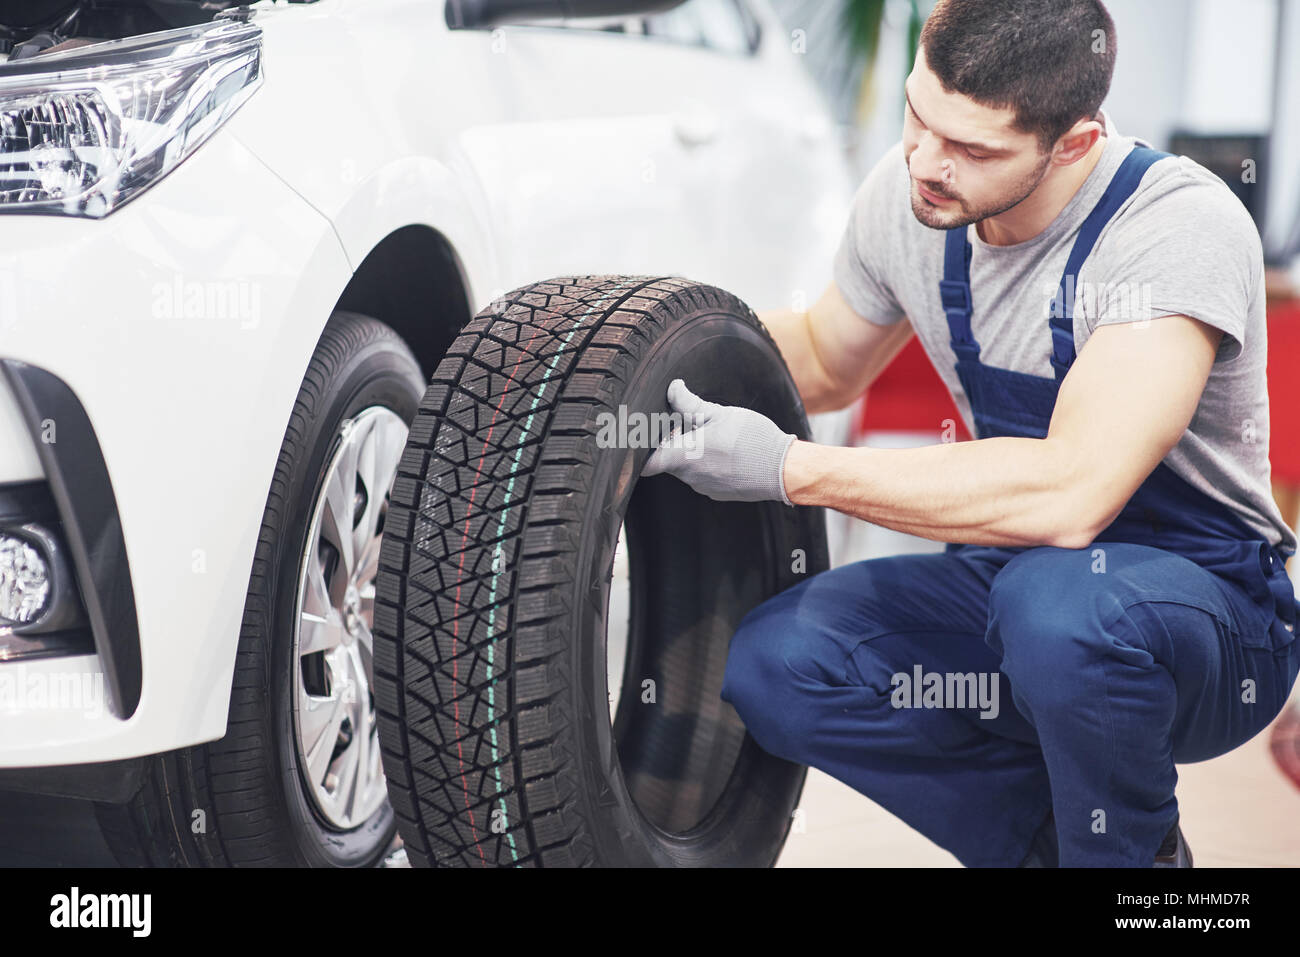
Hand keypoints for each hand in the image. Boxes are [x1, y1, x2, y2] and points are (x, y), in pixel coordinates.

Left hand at [641, 379, 796, 504]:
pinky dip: (708, 464)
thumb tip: (673, 388)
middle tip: (687, 424)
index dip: (640, 450)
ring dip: (691, 453)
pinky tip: (726, 452)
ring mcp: (704, 488)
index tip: (645, 437)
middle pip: (667, 460)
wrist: (783, 470)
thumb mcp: (719, 414)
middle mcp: (689, 477)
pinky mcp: (718, 493)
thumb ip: (690, 403)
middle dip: (673, 442)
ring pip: (686, 468)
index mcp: (683, 456)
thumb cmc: (751, 440)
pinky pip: (703, 477)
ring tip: (712, 436)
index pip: (645, 463)